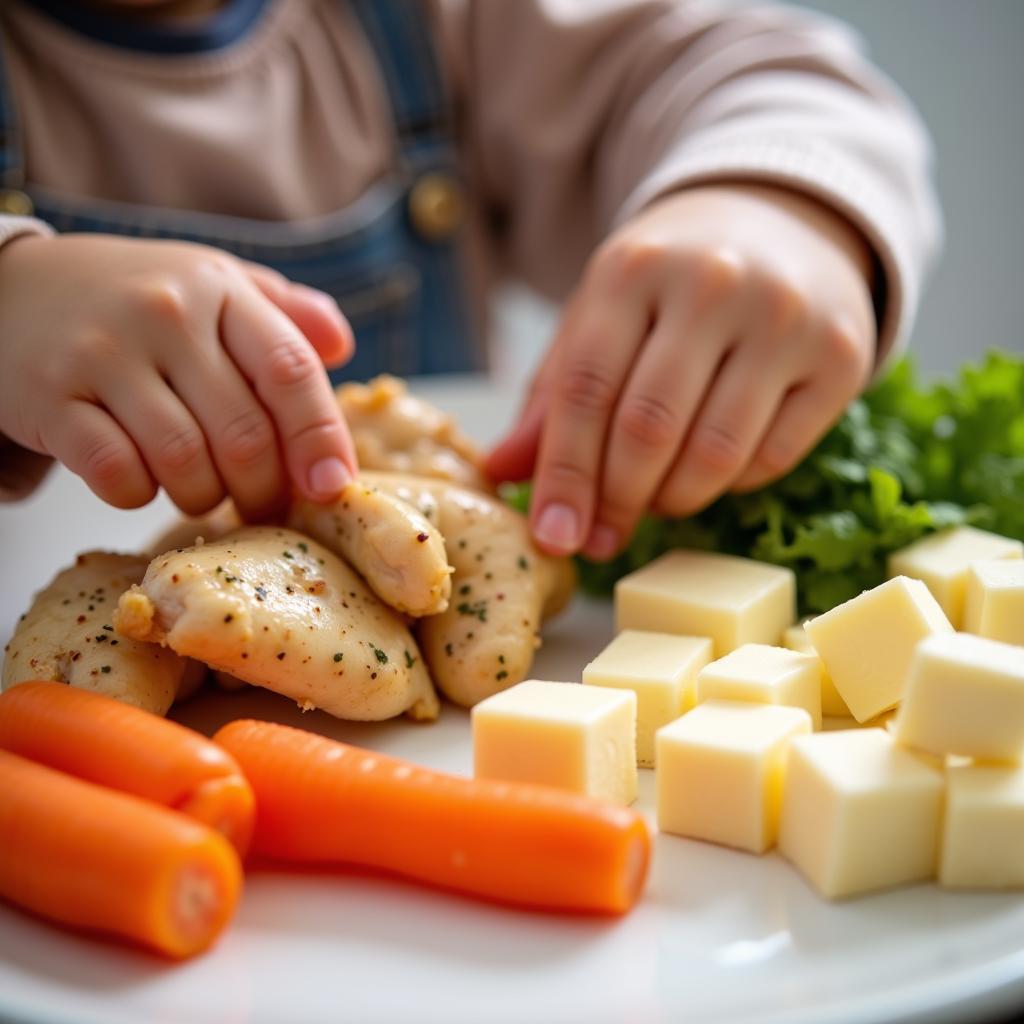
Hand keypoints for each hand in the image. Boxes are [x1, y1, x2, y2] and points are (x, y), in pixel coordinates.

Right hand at [0, 234, 357, 518]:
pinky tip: (140, 478)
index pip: (290, 371)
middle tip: (260, 503)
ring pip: (185, 463)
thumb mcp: (216, 286)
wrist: (12, 287)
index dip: (320, 438)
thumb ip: (285, 315)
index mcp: (220, 289)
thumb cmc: (140, 299)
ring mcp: (103, 354)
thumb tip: (342, 347)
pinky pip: (118, 474)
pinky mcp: (52, 397)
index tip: (332, 487)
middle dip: (263, 489)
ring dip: (204, 496)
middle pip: (244, 434)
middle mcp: (165, 314)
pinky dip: (138, 494)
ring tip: (202, 489)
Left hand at [487, 184, 875, 558]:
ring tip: (654, 501)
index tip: (554, 535)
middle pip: (647, 429)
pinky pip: (772, 458)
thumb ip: (552, 395)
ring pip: (714, 454)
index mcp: (633, 268)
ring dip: (673, 501)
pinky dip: (730, 485)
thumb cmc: (670, 285)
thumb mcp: (600, 318)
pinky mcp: (841, 356)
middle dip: (616, 500)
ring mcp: (785, 317)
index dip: (565, 475)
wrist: (781, 225)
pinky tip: (711, 471)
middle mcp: (713, 283)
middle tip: (602, 536)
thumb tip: (506, 473)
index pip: (585, 391)